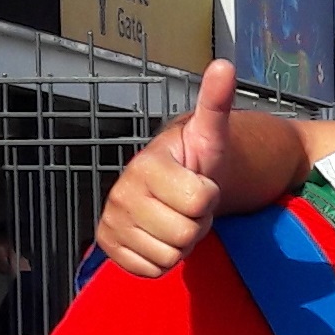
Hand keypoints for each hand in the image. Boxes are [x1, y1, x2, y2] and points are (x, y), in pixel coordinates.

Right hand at [95, 59, 237, 278]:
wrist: (174, 185)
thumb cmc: (196, 162)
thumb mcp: (211, 133)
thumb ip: (216, 102)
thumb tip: (225, 64)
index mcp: (146, 166)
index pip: (200, 201)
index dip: (209, 197)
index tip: (200, 184)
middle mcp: (121, 192)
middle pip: (184, 235)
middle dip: (195, 223)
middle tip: (189, 206)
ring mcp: (112, 221)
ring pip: (169, 257)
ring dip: (181, 244)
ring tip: (176, 218)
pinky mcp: (109, 246)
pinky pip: (151, 271)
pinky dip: (163, 261)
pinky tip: (160, 237)